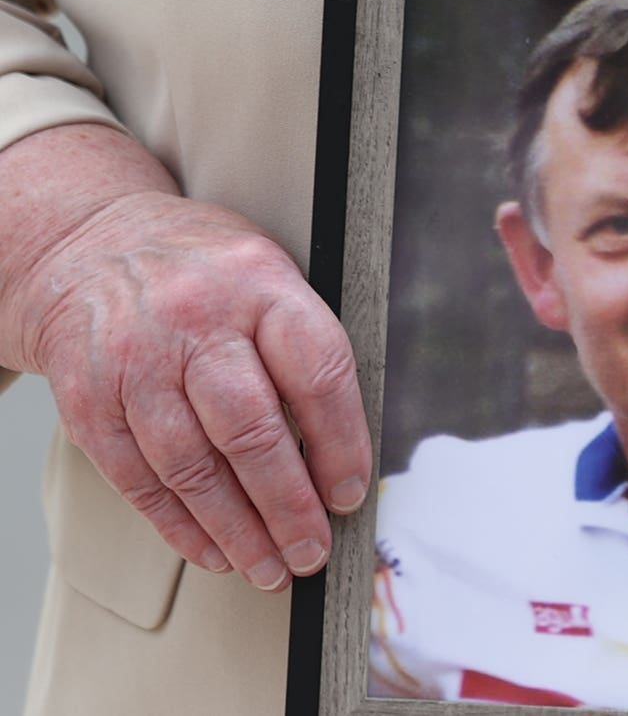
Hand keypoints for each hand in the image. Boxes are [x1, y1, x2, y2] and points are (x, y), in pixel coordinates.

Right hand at [0, 125, 371, 591]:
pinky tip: (213, 550)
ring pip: (191, 466)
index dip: (341, 445)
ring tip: (269, 568)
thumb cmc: (204, 274)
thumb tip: (345, 455)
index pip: (316, 374)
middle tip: (312, 550)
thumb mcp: (270, 279)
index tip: (351, 494)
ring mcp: (136, 359)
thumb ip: (306, 353)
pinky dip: (179, 525)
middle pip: (250, 431)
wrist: (92, 245)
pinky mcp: (90, 397)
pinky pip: (138, 478)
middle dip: (288, 507)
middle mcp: (196, 318)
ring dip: (236, 531)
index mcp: (261, 284)